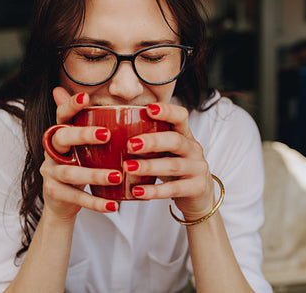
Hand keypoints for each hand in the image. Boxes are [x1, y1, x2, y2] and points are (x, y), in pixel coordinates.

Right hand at [39, 87, 120, 221]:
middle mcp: (52, 151)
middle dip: (83, 135)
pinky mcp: (54, 193)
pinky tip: (113, 205)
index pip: (62, 116)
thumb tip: (93, 97)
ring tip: (117, 176)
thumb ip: (88, 125)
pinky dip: (95, 202)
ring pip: (71, 172)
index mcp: (60, 135)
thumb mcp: (82, 146)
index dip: (71, 105)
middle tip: (106, 135)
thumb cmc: (78, 166)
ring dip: (95, 175)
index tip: (86, 96)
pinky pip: (75, 197)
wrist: (61, 202)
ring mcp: (50, 172)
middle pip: (62, 138)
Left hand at [124, 103, 214, 220]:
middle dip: (152, 141)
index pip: (181, 117)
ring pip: (173, 165)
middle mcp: (193, 149)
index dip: (167, 111)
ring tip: (127, 167)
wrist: (199, 195)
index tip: (148, 109)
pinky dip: (154, 191)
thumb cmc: (173, 167)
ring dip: (149, 166)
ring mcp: (197, 169)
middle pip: (175, 141)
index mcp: (184, 135)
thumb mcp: (166, 151)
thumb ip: (148, 140)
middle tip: (130, 144)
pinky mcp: (197, 188)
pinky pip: (174, 189)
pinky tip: (137, 192)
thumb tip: (106, 130)